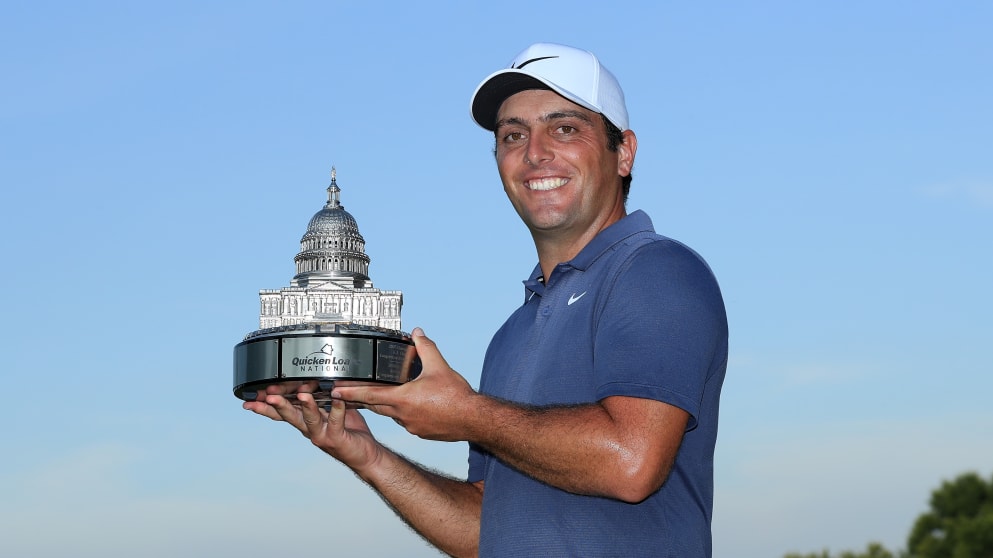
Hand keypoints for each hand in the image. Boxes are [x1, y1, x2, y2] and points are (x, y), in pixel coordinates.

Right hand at [243, 384, 382, 471]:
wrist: (365, 454)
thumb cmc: (348, 430)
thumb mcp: (331, 409)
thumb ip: (322, 395)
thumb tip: (315, 376)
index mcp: (305, 420)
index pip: (281, 412)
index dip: (265, 406)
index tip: (250, 398)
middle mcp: (309, 429)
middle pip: (289, 416)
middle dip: (276, 405)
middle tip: (265, 396)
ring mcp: (322, 435)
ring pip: (309, 419)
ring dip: (305, 406)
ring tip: (301, 395)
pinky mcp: (337, 438)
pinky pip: (336, 421)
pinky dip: (338, 409)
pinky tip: (338, 399)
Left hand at [333, 327, 478, 440]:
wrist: (474, 420)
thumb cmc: (457, 397)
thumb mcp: (439, 366)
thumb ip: (426, 348)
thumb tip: (418, 333)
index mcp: (403, 399)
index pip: (369, 394)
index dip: (350, 392)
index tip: (335, 391)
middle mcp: (402, 415)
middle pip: (376, 406)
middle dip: (361, 399)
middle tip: (347, 393)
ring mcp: (411, 426)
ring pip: (392, 413)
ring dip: (385, 405)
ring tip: (383, 395)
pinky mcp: (421, 432)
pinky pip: (406, 421)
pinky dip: (404, 412)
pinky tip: (414, 406)